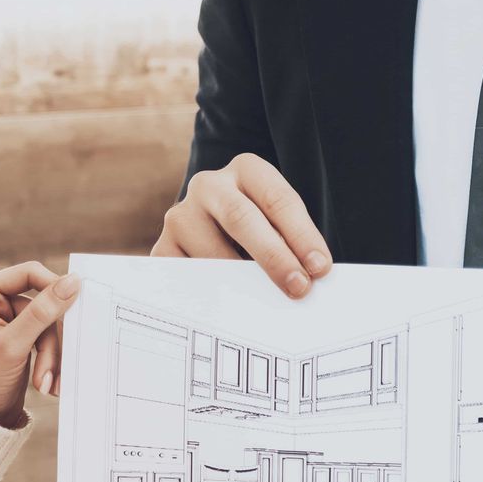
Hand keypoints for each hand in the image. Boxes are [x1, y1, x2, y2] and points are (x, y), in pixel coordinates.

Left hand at [0, 261, 80, 426]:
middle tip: (52, 366)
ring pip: (48, 324)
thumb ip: (43, 312)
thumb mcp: (14, 345)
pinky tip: (47, 382)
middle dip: (50, 339)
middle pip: (43, 303)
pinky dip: (50, 359)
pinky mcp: (20, 337)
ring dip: (52, 355)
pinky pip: (46, 338)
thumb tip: (73, 281)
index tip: (75, 305)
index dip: (53, 286)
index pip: (29, 274)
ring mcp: (8, 319)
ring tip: (46, 383)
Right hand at [152, 153, 331, 298]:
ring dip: (241, 283)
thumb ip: (290, 244)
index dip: (301, 234)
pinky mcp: (163, 248)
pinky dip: (209, 297)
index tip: (319, 268)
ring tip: (265, 305)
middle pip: (240, 217)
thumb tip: (306, 283)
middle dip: (273, 255)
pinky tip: (227, 311)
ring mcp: (180, 216)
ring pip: (211, 253)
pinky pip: (185, 277)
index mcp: (246, 170)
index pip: (277, 199)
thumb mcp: (277, 224)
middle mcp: (209, 185)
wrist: (213, 230)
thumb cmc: (259, 230)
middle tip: (298, 287)